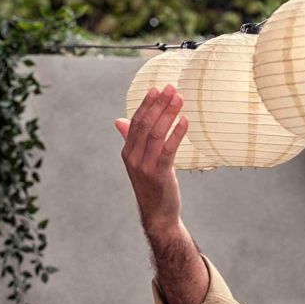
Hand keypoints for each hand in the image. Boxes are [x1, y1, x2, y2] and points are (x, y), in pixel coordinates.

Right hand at [115, 84, 188, 233]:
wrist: (158, 216)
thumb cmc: (153, 187)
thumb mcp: (141, 163)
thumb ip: (132, 141)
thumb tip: (119, 121)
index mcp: (128, 152)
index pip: (136, 122)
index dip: (146, 104)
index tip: (157, 88)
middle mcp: (133, 157)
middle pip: (146, 124)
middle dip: (159, 104)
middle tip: (172, 87)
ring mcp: (145, 166)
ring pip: (157, 133)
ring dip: (169, 114)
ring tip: (180, 99)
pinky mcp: (159, 174)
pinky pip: (168, 150)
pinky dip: (177, 133)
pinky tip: (185, 121)